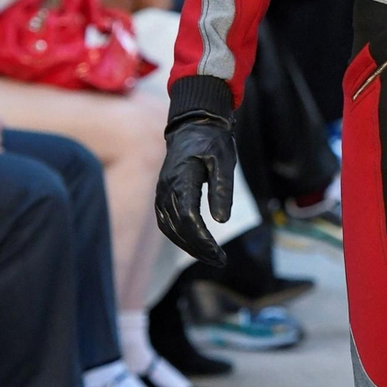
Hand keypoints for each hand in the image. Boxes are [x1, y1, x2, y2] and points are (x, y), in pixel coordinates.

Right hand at [155, 115, 234, 265]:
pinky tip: (195, 245)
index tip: (219, 253)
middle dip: (198, 248)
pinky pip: (166, 222)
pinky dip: (179, 237)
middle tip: (219, 261)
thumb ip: (223, 189)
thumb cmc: (212, 141)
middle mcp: (167, 188)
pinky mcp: (162, 195)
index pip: (189, 217)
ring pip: (170, 228)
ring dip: (188, 246)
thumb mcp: (224, 160)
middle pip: (179, 227)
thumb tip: (221, 220)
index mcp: (182, 178)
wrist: (193, 125)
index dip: (203, 239)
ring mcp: (162, 192)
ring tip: (210, 257)